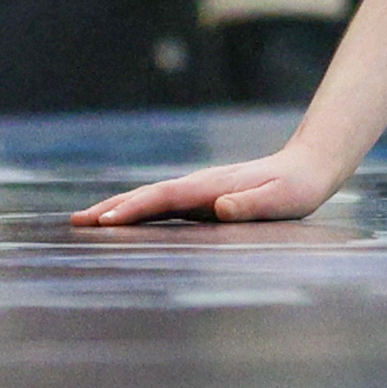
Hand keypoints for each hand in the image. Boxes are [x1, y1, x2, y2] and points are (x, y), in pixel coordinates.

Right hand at [72, 145, 342, 226]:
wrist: (310, 165)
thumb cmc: (298, 188)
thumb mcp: (283, 199)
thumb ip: (253, 203)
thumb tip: (220, 207)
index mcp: (214, 187)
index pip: (166, 198)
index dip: (136, 209)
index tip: (106, 221)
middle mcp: (201, 186)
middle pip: (149, 195)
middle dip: (113, 208)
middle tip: (76, 221)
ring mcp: (199, 192)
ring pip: (151, 199)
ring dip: (119, 209)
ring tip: (86, 220)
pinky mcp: (202, 200)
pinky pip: (162, 206)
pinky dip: (137, 212)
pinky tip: (123, 222)